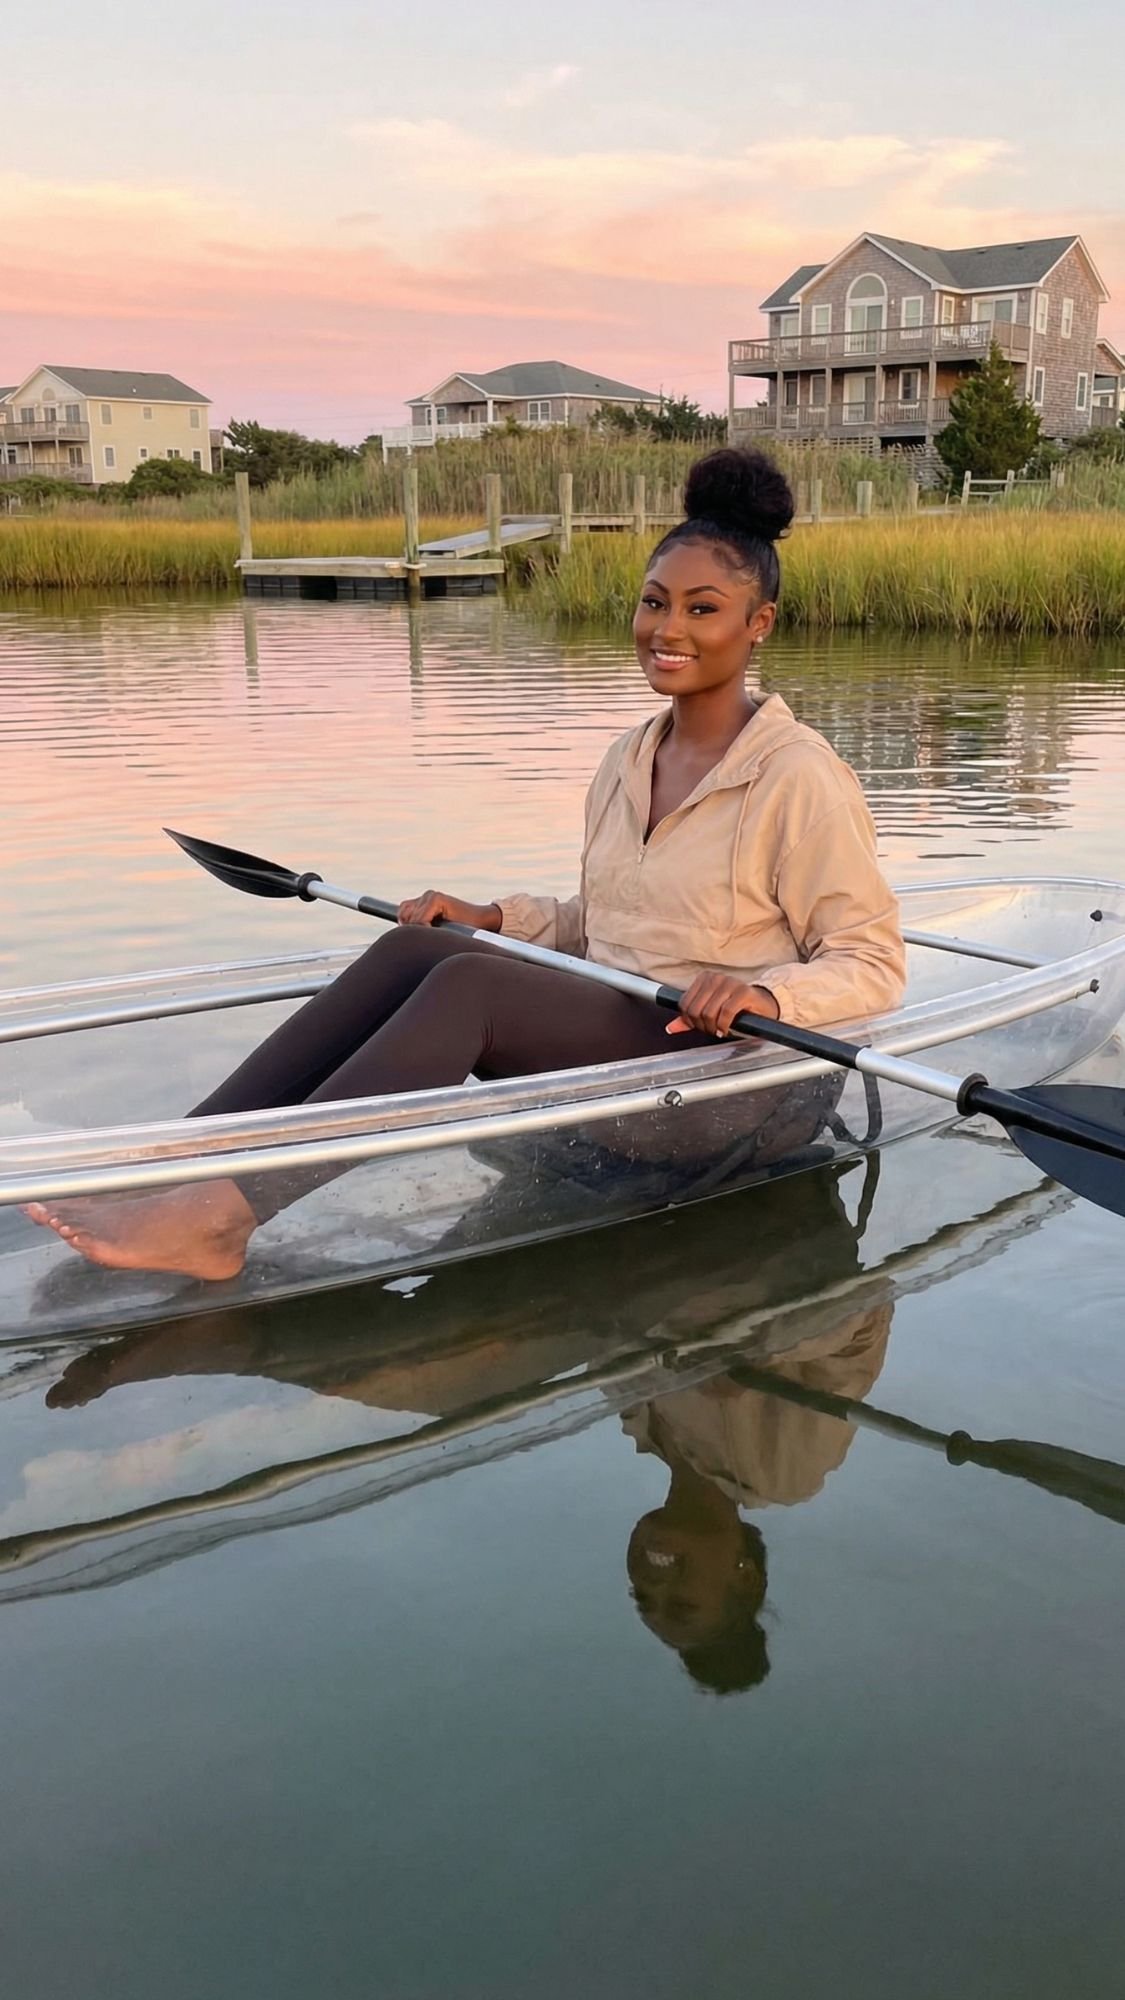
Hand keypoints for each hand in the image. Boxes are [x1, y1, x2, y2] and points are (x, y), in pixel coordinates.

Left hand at [397, 890, 501, 931]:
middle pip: (403, 916)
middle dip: (411, 930)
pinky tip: (437, 931)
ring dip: (419, 930)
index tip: (420, 939)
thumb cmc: (462, 929)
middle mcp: (426, 895)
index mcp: (423, 901)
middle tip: (430, 935)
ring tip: (434, 933)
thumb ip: (421, 927)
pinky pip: (420, 919)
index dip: (407, 929)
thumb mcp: (437, 929)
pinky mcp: (437, 899)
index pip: (401, 914)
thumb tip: (401, 936)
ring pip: (411, 919)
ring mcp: (431, 895)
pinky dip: (425, 929)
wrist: (483, 922)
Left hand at [666, 975, 780, 1038]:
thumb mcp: (710, 1013)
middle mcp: (716, 978)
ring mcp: (730, 983)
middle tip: (712, 1030)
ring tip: (720, 1030)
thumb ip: (690, 1019)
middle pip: (695, 1010)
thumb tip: (670, 1028)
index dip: (690, 1021)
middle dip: (702, 1026)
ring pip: (709, 1012)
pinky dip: (724, 1025)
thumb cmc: (735, 1009)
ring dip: (713, 1028)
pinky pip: (726, 1012)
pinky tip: (727, 1029)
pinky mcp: (743, 992)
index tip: (701, 1026)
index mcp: (704, 979)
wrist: (763, 1007)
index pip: (684, 1004)